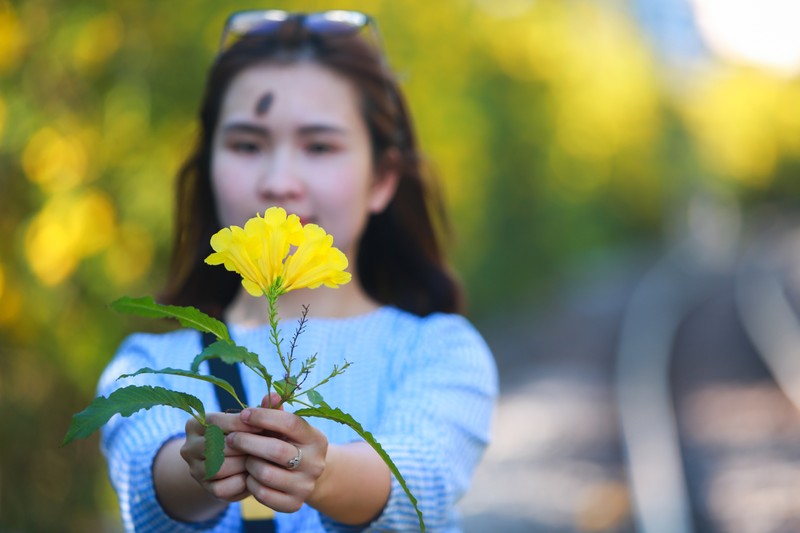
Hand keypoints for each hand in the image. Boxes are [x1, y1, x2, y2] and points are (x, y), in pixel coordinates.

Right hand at [182, 411, 261, 501]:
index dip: (240, 424)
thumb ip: (262, 410)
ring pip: (219, 467)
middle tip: (266, 447)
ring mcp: (194, 470)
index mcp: (195, 424)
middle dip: (244, 446)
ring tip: (262, 460)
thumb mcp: (251, 422)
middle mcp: (189, 447)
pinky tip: (254, 475)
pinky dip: (241, 482)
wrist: (237, 465)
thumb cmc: (247, 435)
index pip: (215, 422)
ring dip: (244, 464)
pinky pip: (223, 487)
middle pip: (216, 446)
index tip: (261, 426)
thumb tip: (275, 395)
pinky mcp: (205, 489)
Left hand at [224, 393, 328, 512]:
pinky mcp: (294, 504)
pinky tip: (249, 475)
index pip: (290, 423)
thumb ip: (276, 411)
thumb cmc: (289, 443)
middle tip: (231, 438)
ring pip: (266, 474)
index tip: (244, 414)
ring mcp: (306, 485)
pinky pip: (263, 494)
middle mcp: (315, 463)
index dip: (263, 417)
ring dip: (249, 464)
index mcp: (316, 438)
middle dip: (248, 442)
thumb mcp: (286, 427)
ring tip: (244, 458)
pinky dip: (251, 484)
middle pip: (277, 450)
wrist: (305, 476)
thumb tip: (270, 395)